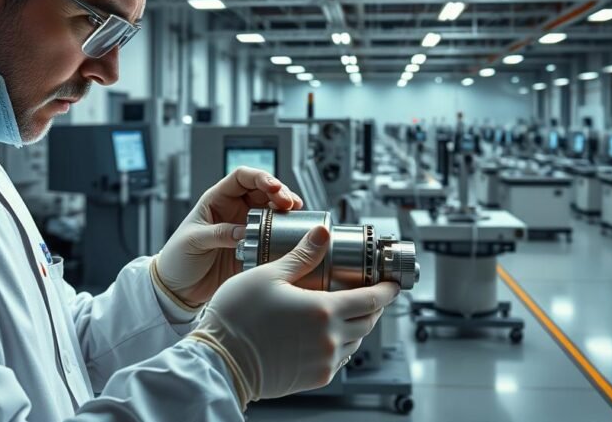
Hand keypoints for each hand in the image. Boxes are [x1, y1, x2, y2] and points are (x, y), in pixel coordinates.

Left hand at [155, 167, 303, 305]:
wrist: (178, 288)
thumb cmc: (177, 258)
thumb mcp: (194, 241)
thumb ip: (219, 234)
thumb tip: (244, 231)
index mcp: (217, 200)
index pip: (242, 178)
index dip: (260, 177)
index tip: (273, 187)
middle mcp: (234, 210)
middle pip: (263, 191)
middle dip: (279, 192)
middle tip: (289, 203)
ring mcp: (245, 228)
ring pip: (271, 211)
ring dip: (285, 210)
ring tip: (294, 214)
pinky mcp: (253, 248)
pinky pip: (272, 236)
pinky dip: (283, 233)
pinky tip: (290, 234)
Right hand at [188, 226, 398, 404]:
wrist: (219, 363)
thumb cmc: (236, 319)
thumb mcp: (268, 276)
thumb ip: (301, 256)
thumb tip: (322, 233)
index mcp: (324, 311)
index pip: (372, 300)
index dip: (387, 290)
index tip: (392, 283)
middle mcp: (330, 339)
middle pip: (369, 321)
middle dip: (374, 305)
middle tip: (370, 292)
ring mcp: (324, 362)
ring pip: (356, 341)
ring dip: (357, 324)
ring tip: (346, 310)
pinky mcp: (314, 379)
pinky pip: (340, 359)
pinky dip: (342, 344)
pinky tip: (327, 333)